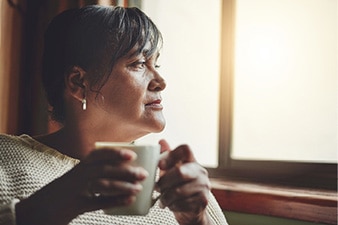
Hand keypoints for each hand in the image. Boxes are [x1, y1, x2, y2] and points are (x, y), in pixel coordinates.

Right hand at [16, 148, 147, 224]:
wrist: (39, 210)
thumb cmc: (65, 193)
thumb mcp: (76, 178)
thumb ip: (94, 173)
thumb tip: (123, 170)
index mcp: (78, 167)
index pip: (97, 155)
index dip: (115, 153)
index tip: (132, 153)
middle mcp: (76, 175)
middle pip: (104, 170)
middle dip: (125, 171)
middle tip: (143, 173)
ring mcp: (75, 190)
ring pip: (102, 185)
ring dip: (122, 186)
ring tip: (138, 188)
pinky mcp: (75, 206)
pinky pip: (97, 203)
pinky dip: (115, 201)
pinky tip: (128, 201)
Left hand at [156, 140, 211, 224]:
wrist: (191, 212)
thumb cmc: (178, 188)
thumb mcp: (171, 172)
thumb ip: (167, 158)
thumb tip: (161, 141)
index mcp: (192, 161)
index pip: (185, 149)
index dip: (170, 155)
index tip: (159, 165)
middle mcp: (200, 171)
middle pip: (180, 172)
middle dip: (164, 182)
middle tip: (157, 188)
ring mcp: (203, 186)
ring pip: (178, 191)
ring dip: (165, 197)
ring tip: (162, 199)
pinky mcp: (202, 201)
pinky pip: (182, 203)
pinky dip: (172, 206)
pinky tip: (170, 205)